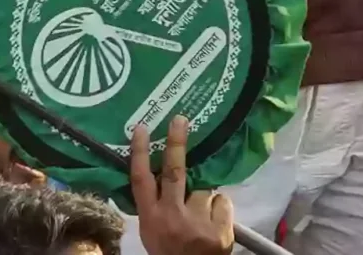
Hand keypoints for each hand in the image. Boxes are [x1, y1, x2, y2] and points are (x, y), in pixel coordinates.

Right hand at [131, 118, 236, 254]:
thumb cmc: (169, 250)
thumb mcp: (152, 230)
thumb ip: (156, 205)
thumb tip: (160, 173)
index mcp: (151, 218)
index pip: (141, 181)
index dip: (141, 153)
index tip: (142, 128)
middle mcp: (172, 216)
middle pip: (174, 173)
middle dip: (176, 144)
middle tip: (181, 119)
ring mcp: (197, 222)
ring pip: (204, 189)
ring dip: (204, 196)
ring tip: (200, 216)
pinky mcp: (220, 228)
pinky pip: (222, 202)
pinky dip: (219, 208)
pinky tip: (213, 222)